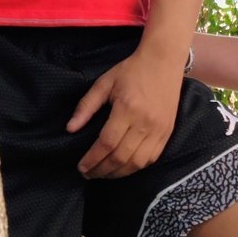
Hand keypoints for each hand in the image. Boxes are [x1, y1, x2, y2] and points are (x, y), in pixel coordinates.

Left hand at [66, 50, 183, 178]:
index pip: (107, 142)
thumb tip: (70, 128)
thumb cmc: (132, 70)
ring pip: (137, 162)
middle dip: (102, 170)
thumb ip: (86, 106)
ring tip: (103, 174)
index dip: (92, 159)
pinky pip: (151, 158)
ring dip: (118, 173)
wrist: (163, 62)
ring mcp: (159, 129)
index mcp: (127, 108)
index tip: (81, 167)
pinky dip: (135, 168)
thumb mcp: (104, 82)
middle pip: (121, 156)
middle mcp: (145, 122)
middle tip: (88, 174)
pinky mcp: (167, 133)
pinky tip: (123, 167)